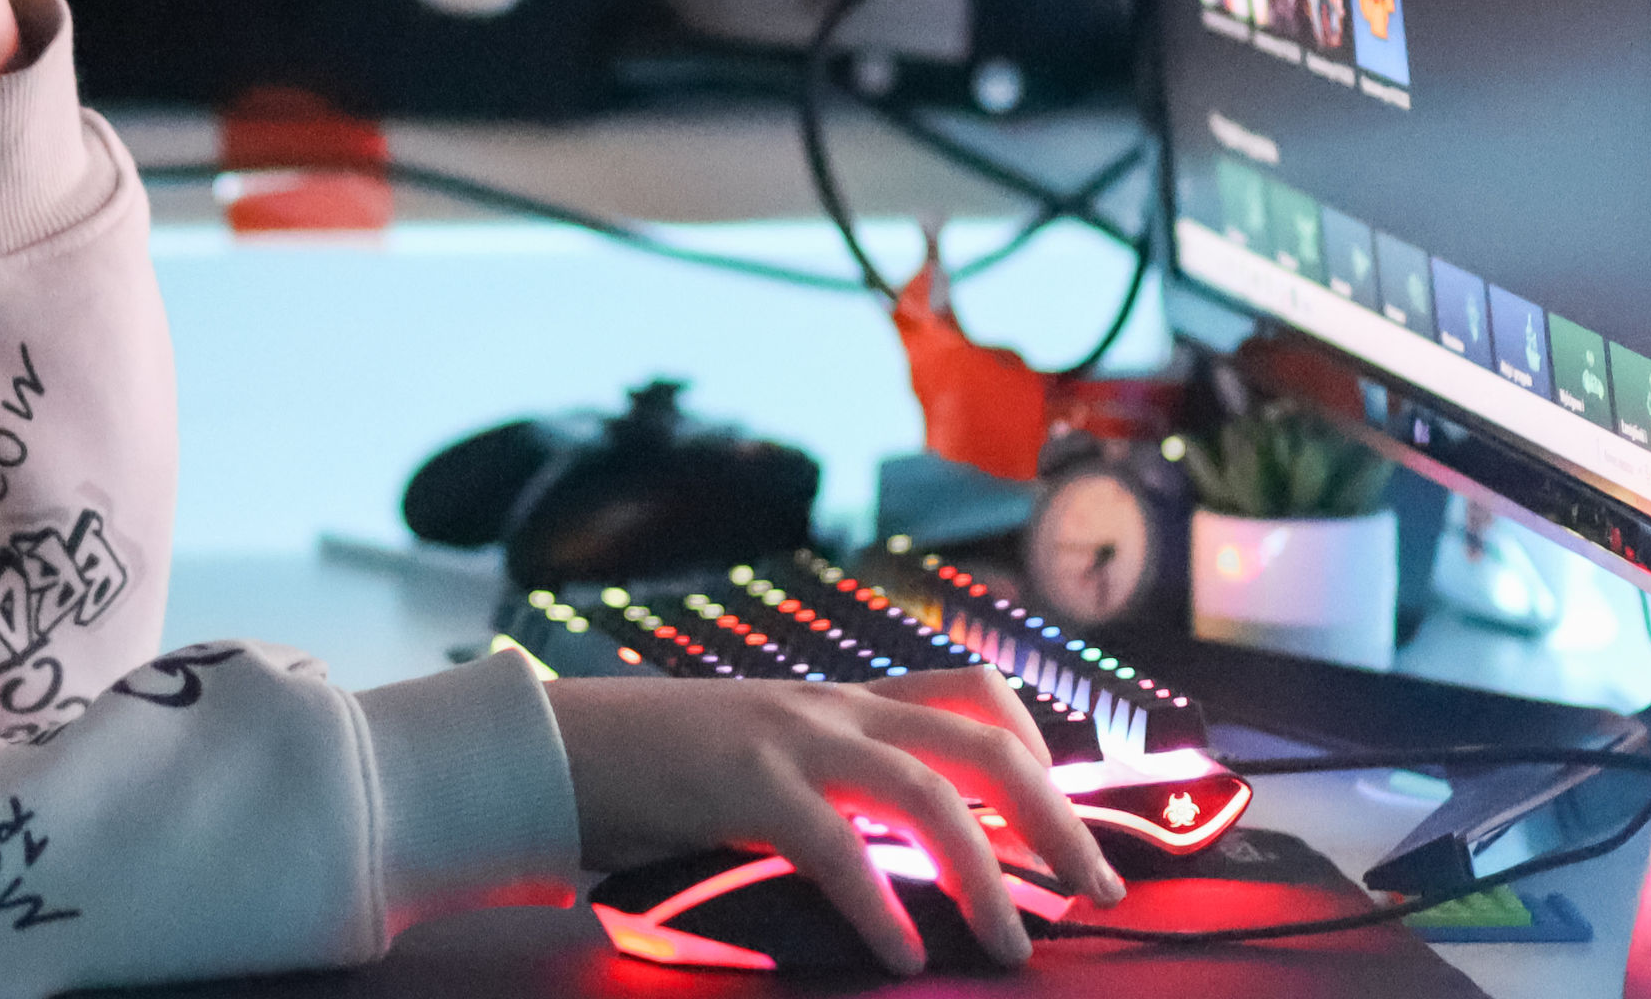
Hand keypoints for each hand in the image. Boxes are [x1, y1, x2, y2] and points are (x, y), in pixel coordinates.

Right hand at [544, 668, 1124, 973]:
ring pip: (926, 789)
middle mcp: (829, 707)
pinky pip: (833, 841)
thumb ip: (830, 793)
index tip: (1070, 825)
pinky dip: (879, 903)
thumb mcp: (760, 763)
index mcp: (838, 701)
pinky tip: (901, 956)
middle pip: (984, 740)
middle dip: (1058, 817)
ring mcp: (787, 738)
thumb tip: (903, 867)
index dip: (1041, 753)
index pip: (972, 695)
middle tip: (1100, 890)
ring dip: (985, 871)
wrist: (550, 746)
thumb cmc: (653, 773)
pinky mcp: (739, 782)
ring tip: (1013, 943)